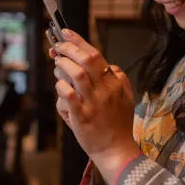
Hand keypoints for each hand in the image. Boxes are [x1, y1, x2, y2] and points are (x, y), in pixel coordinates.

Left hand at [51, 29, 139, 184]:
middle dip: (68, 48)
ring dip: (63, 65)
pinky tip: (59, 86)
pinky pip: (68, 95)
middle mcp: (105, 90)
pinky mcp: (81, 116)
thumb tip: (110, 66)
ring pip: (77, 74)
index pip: (96, 55)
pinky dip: (60, 87)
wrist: (116, 151)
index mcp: (115, 83)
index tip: (66, 33)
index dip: (78, 41)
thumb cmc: (119, 126)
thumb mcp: (127, 99)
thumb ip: (120, 79)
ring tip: (57, 64)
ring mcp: (93, 103)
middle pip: (87, 59)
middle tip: (57, 46)